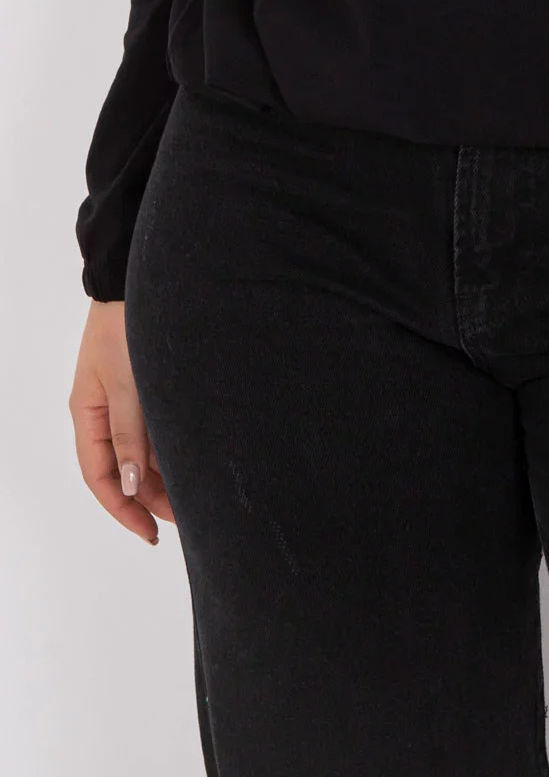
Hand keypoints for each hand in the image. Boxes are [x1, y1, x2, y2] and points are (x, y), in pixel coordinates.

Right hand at [69, 300, 174, 544]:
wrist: (142, 277)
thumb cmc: (129, 325)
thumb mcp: (128, 383)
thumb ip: (131, 434)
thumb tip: (130, 485)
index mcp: (89, 412)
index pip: (100, 475)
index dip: (122, 508)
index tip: (149, 532)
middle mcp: (107, 410)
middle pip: (125, 467)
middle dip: (151, 496)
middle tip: (186, 518)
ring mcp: (129, 398)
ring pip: (144, 450)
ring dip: (165, 474)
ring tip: (196, 497)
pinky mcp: (151, 384)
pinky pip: (158, 427)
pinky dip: (173, 447)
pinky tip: (195, 461)